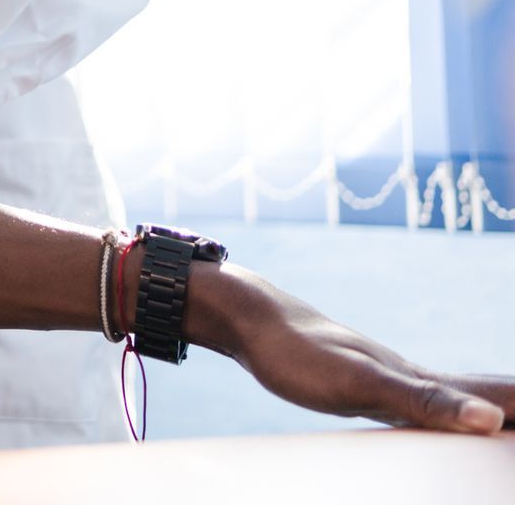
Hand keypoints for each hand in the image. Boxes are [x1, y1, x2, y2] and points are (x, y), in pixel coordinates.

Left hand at [196, 265, 511, 432]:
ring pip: (457, 395)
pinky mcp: (363, 381)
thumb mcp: (361, 384)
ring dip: (494, 405)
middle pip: (485, 394)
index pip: (498, 397)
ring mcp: (388, 377)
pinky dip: (451, 407)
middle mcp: (412, 376)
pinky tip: (440, 412)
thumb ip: (423, 402)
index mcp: (421, 381)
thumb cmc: (299, 352)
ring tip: (510, 418)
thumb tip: (490, 421)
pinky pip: (422, 399)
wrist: (249, 317)